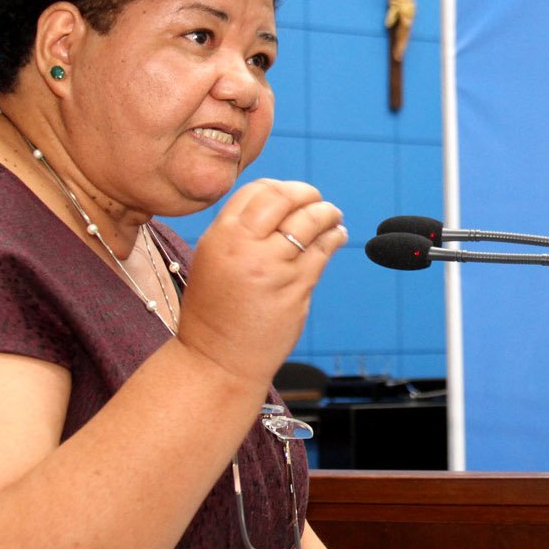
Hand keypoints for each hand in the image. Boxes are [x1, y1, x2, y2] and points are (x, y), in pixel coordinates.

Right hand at [177, 179, 345, 390]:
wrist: (217, 361)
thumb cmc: (214, 312)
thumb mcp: (212, 260)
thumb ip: (239, 231)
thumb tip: (278, 202)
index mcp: (220, 237)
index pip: (257, 190)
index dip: (281, 187)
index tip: (293, 194)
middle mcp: (245, 248)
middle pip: (286, 198)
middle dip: (308, 193)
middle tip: (317, 199)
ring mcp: (273, 268)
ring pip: (310, 222)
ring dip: (327, 213)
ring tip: (333, 215)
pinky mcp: (296, 290)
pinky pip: (323, 252)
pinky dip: (334, 237)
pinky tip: (337, 236)